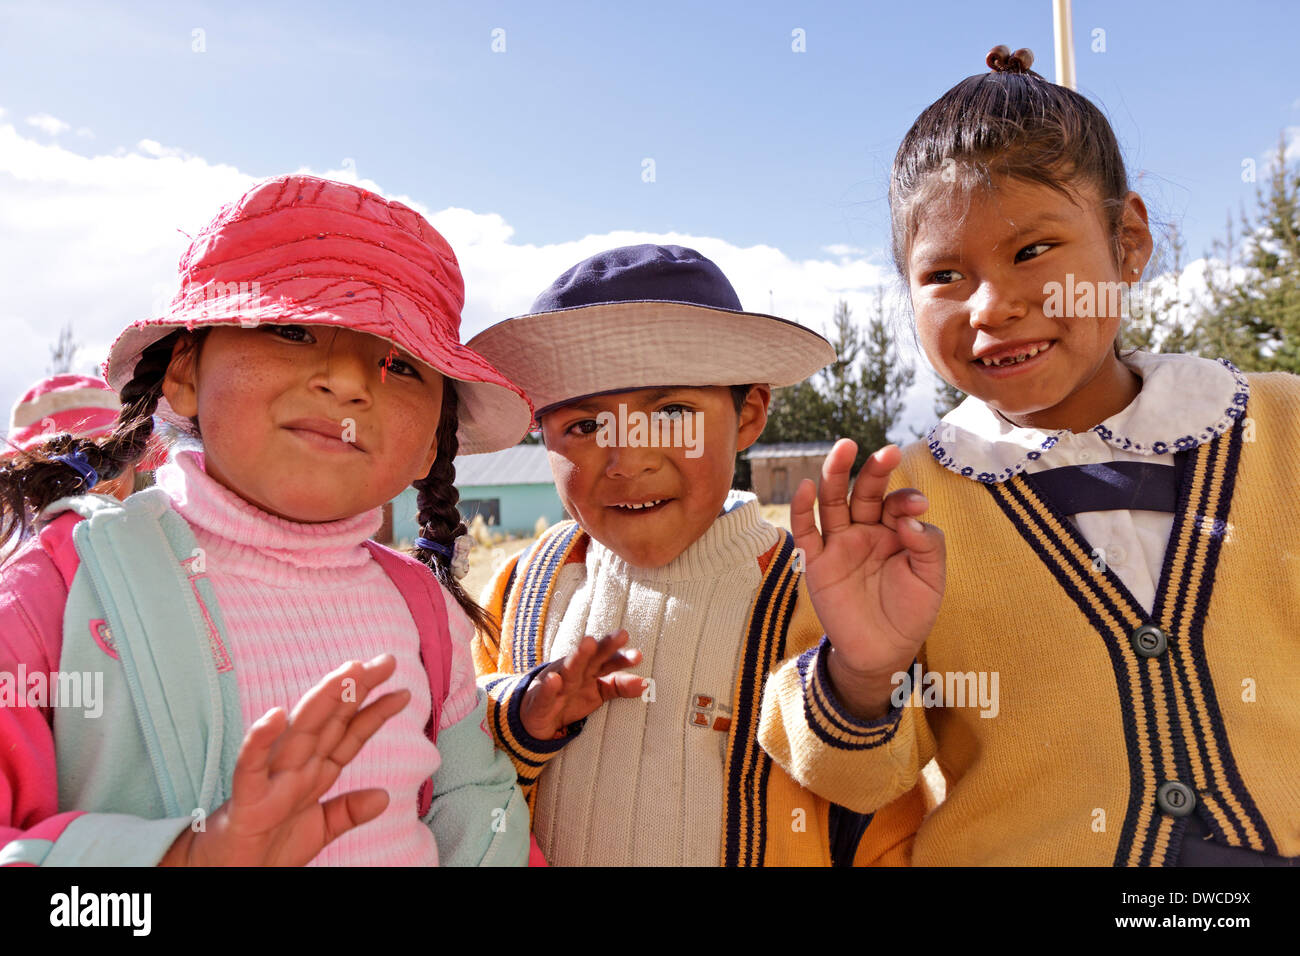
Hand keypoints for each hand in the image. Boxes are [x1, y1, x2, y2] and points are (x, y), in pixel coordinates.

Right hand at [160, 655, 409, 866]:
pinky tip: (276, 714)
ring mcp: (270, 781)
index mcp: (313, 774)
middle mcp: (295, 769)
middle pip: (330, 722)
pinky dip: (261, 740)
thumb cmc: (265, 848)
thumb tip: (384, 796)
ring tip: (348, 672)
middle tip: (386, 661)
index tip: (403, 691)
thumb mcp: (318, 830)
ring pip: (300, 732)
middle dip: (356, 690)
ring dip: (323, 700)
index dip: (375, 713)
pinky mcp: (245, 801)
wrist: (224, 877)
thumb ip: (347, 811)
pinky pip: (251, 767)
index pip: (349, 736)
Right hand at [520, 631, 645, 740]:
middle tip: (622, 634)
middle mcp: (574, 670)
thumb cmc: (570, 697)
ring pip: (569, 668)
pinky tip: (554, 679)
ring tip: (589, 643)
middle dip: (605, 645)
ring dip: (579, 655)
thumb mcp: (598, 692)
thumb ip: (620, 686)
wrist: (535, 717)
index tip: (638, 656)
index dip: (621, 658)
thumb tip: (646, 683)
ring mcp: (557, 682)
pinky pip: (545, 693)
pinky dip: (549, 687)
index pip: (608, 660)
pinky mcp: (541, 700)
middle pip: (592, 656)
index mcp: (589, 668)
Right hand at [790, 440, 945, 718]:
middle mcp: (866, 530)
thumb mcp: (932, 579)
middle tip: (888, 453)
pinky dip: (802, 509)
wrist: (883, 652)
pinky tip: (804, 487)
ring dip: (836, 474)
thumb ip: (928, 545)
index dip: (907, 499)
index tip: (918, 507)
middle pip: (865, 492)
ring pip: (833, 502)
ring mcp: (839, 544)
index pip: (898, 502)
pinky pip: (806, 531)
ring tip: (844, 448)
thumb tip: (910, 518)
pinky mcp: (817, 562)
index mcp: (895, 530)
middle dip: (874, 471)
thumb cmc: (910, 612)